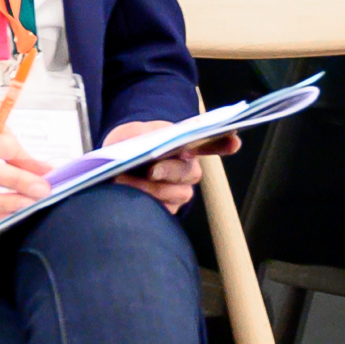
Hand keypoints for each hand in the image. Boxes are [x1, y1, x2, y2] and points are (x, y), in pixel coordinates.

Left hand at [104, 120, 238, 215]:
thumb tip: (153, 143)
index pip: (210, 143)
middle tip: (152, 170)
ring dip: (151, 189)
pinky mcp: (167, 209)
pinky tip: (127, 196)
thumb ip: (142, 133)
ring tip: (124, 181)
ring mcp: (179, 191)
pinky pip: (164, 210)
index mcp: (184, 146)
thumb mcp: (130, 133)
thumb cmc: (126, 146)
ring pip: (179, 194)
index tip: (233, 140)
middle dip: (171, 171)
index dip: (223, 142)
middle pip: (191, 172)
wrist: (110, 168)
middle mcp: (187, 169)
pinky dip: (144, 202)